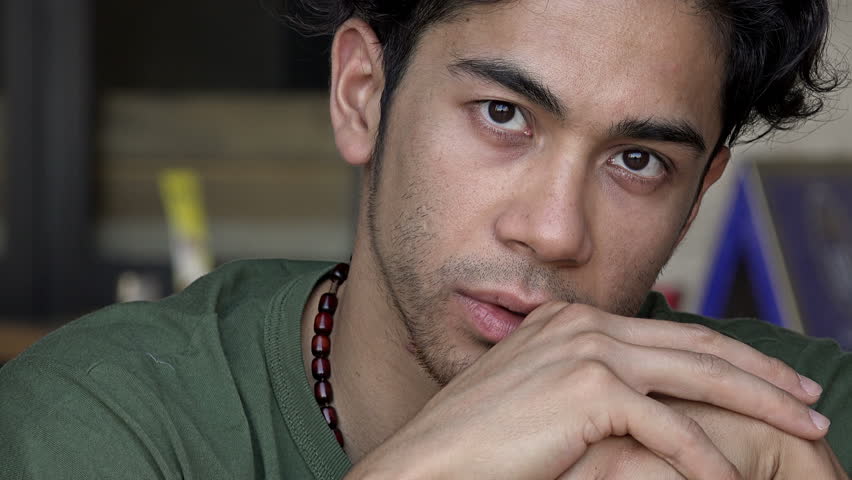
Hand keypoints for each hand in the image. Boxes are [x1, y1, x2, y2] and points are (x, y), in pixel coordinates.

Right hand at [347, 303, 826, 479]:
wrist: (429, 463)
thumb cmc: (477, 445)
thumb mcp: (538, 402)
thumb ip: (584, 388)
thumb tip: (634, 406)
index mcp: (572, 320)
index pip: (669, 333)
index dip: (726, 356)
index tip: (766, 381)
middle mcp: (583, 323)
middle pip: (698, 346)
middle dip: (763, 374)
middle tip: (808, 399)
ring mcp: (586, 349)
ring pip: (700, 376)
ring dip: (762, 405)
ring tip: (805, 429)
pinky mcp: (589, 388)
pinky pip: (671, 427)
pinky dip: (708, 459)